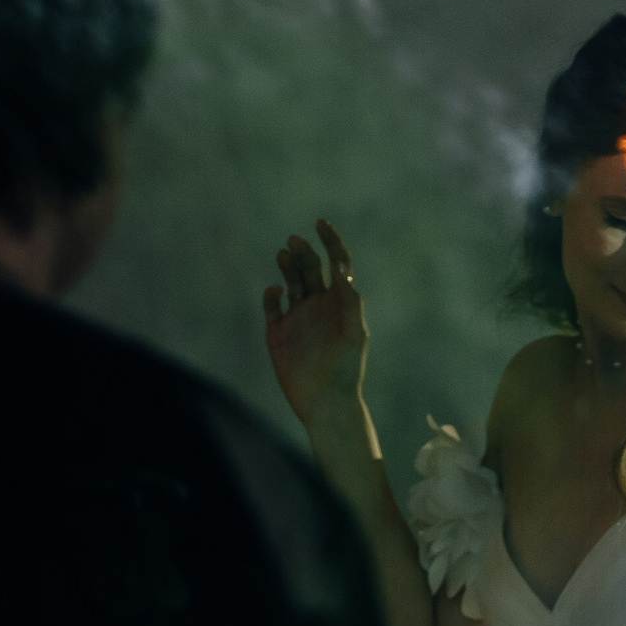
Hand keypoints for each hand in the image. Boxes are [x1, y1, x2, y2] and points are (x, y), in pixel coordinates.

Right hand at [263, 219, 367, 431]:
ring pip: (290, 281)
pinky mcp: (278, 333)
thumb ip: (349, 301)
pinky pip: (272, 306)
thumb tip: (340, 269)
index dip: (330, 241)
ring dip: (287, 266)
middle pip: (309, 267)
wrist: (326, 402)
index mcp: (340, 301)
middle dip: (303, 251)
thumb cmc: (346, 370)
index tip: (320, 223)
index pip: (336, 262)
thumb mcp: (354, 333)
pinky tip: (276, 292)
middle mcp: (318, 305)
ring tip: (284, 254)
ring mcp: (297, 317)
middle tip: (295, 242)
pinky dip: (271, 295)